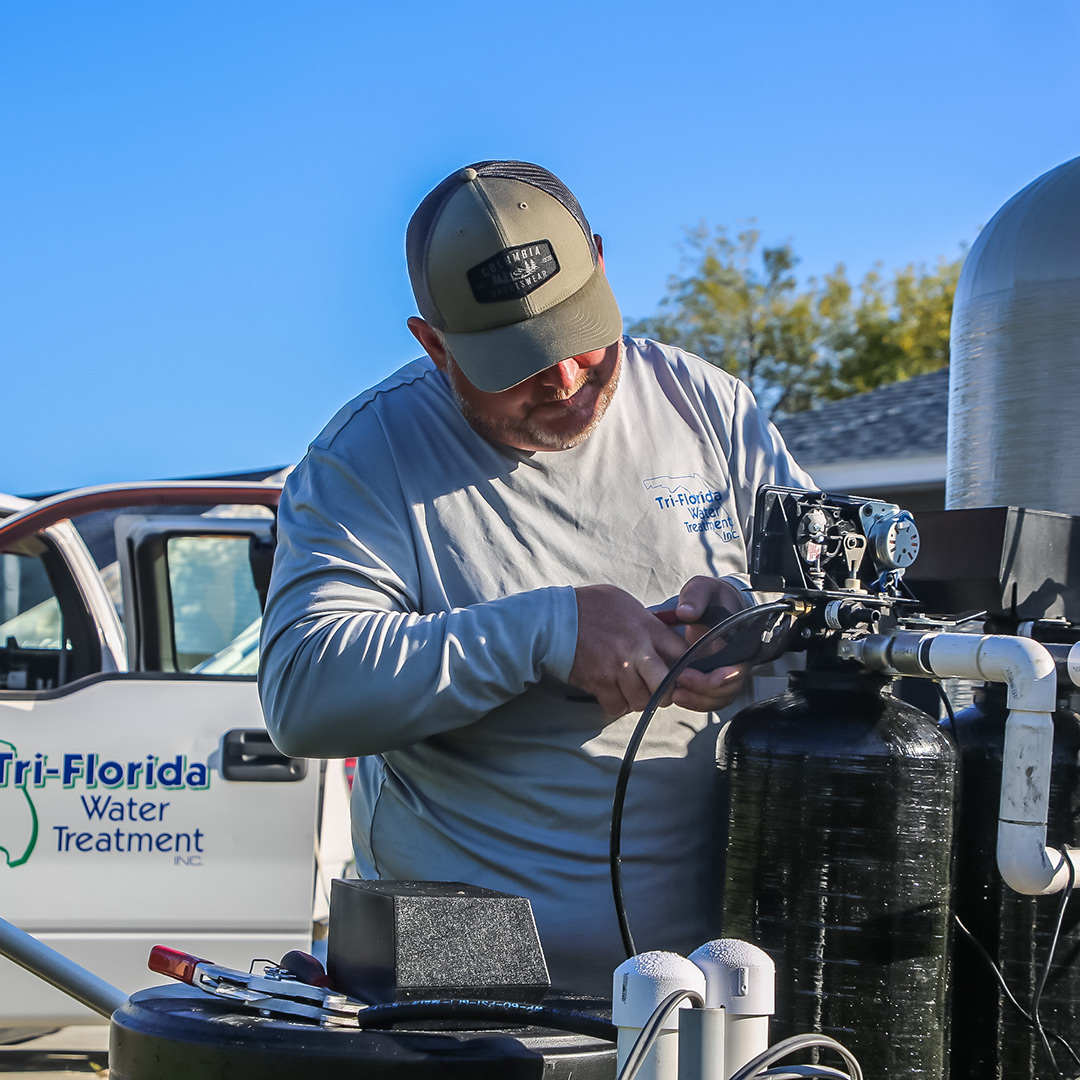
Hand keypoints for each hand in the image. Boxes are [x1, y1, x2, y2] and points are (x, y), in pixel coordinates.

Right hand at [569, 585, 687, 718]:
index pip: (683, 654)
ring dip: (640, 700)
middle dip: (667, 692)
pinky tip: (614, 694)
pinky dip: (617, 705)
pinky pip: (617, 707)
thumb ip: (650, 619)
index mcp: (648, 628)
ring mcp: (617, 669)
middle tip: (659, 689)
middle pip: (667, 686)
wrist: (554, 619)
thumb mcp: (626, 602)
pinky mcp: (599, 683)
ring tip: (633, 690)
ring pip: (643, 702)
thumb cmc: (589, 606)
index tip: (678, 668)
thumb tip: (667, 627)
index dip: (685, 665)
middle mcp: (636, 651)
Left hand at [668, 577, 749, 711]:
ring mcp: (726, 670)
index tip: (700, 676)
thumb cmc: (711, 597)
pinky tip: (679, 695)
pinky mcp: (713, 677)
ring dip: (699, 700)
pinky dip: (696, 701)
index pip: (739, 666)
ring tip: (677, 694)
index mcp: (739, 639)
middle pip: (730, 688)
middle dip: (705, 691)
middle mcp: (736, 658)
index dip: (722, 678)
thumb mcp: (702, 589)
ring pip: (720, 697)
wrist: (712, 603)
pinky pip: (711, 698)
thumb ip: (695, 598)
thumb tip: (686, 612)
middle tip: (680, 684)